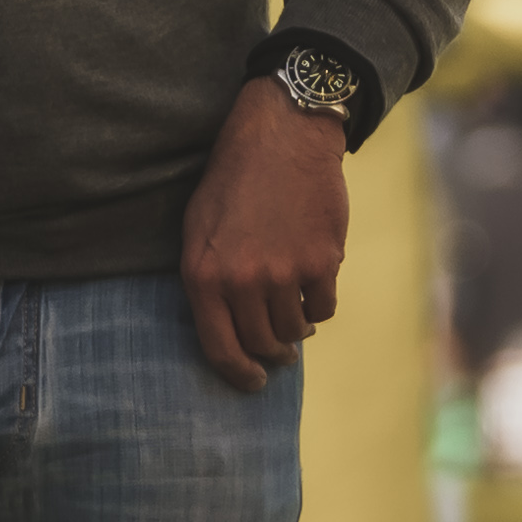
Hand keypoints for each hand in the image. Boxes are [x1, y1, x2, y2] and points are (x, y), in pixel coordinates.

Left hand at [181, 76, 357, 390]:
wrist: (282, 137)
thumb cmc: (234, 183)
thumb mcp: (198, 230)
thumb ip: (208, 281)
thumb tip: (228, 331)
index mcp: (203, 276)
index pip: (220, 349)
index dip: (238, 375)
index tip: (252, 383)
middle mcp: (242, 281)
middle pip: (261, 343)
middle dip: (272, 353)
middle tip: (280, 352)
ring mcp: (284, 273)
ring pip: (295, 330)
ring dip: (296, 328)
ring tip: (294, 314)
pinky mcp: (321, 262)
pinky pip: (323, 307)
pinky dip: (319, 304)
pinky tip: (313, 287)